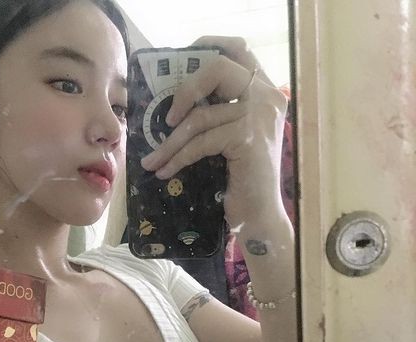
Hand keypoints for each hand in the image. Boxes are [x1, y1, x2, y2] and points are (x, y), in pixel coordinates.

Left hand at [140, 38, 287, 229]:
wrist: (259, 217)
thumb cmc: (242, 181)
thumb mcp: (233, 138)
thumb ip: (219, 112)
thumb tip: (174, 104)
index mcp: (265, 91)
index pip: (239, 49)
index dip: (208, 46)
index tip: (181, 60)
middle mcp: (266, 97)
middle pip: (218, 68)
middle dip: (184, 90)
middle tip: (167, 119)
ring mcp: (258, 116)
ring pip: (200, 116)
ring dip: (169, 142)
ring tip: (152, 160)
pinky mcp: (246, 139)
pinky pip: (200, 142)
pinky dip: (177, 158)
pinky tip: (164, 171)